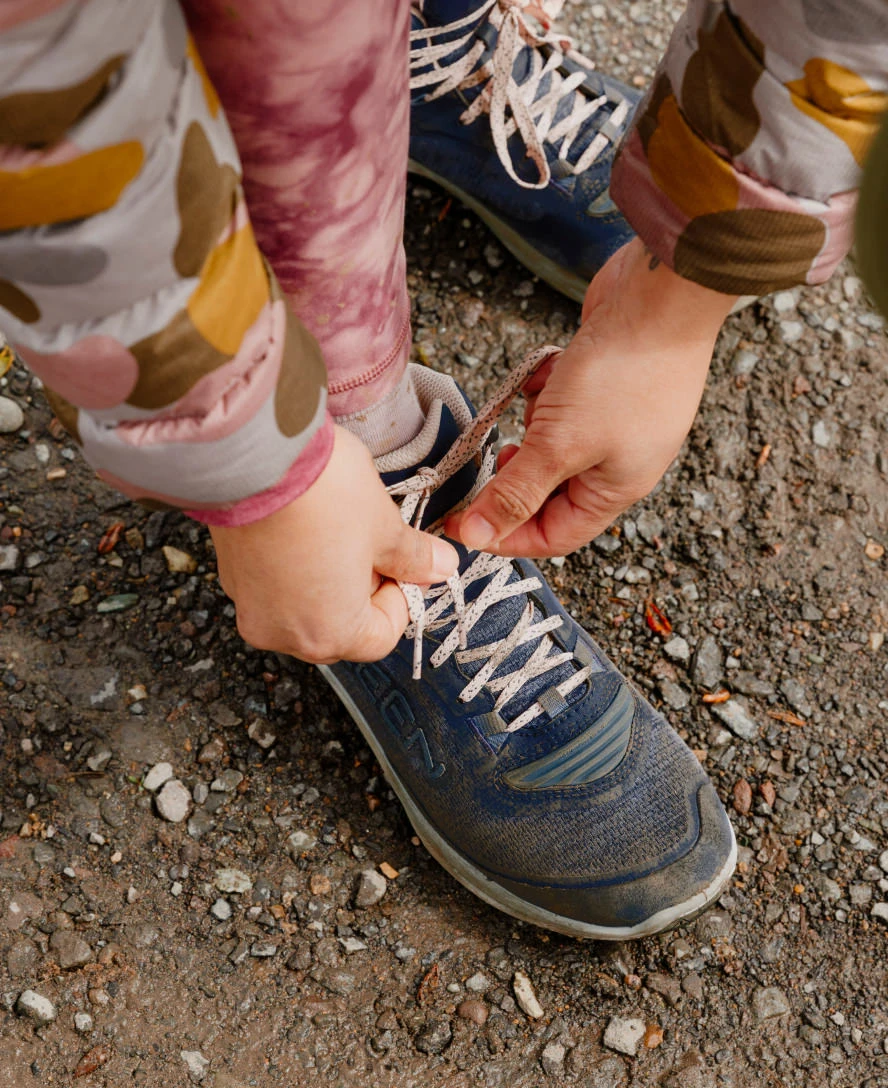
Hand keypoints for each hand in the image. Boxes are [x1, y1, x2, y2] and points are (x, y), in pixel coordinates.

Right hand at [210, 426, 457, 662]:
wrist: (253, 453)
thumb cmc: (321, 494)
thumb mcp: (384, 526)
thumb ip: (414, 558)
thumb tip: (440, 567)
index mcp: (328, 634)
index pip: (380, 638)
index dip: (399, 598)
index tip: (403, 564)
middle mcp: (283, 632)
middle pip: (340, 628)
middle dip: (364, 590)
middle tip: (373, 545)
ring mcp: (251, 606)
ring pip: (306, 607)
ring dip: (329, 579)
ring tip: (338, 531)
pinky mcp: (231, 576)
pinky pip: (274, 587)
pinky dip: (295, 567)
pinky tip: (306, 527)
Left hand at [447, 237, 737, 556]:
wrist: (662, 294)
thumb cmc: (622, 375)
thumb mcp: (559, 445)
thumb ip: (515, 493)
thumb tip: (474, 537)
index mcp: (614, 490)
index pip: (554, 537)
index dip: (506, 536)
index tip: (460, 523)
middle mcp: (616, 462)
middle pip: (549, 492)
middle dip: (514, 476)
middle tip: (485, 459)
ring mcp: (611, 422)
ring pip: (550, 444)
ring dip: (531, 428)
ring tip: (531, 405)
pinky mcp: (601, 385)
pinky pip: (557, 404)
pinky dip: (543, 391)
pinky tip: (549, 372)